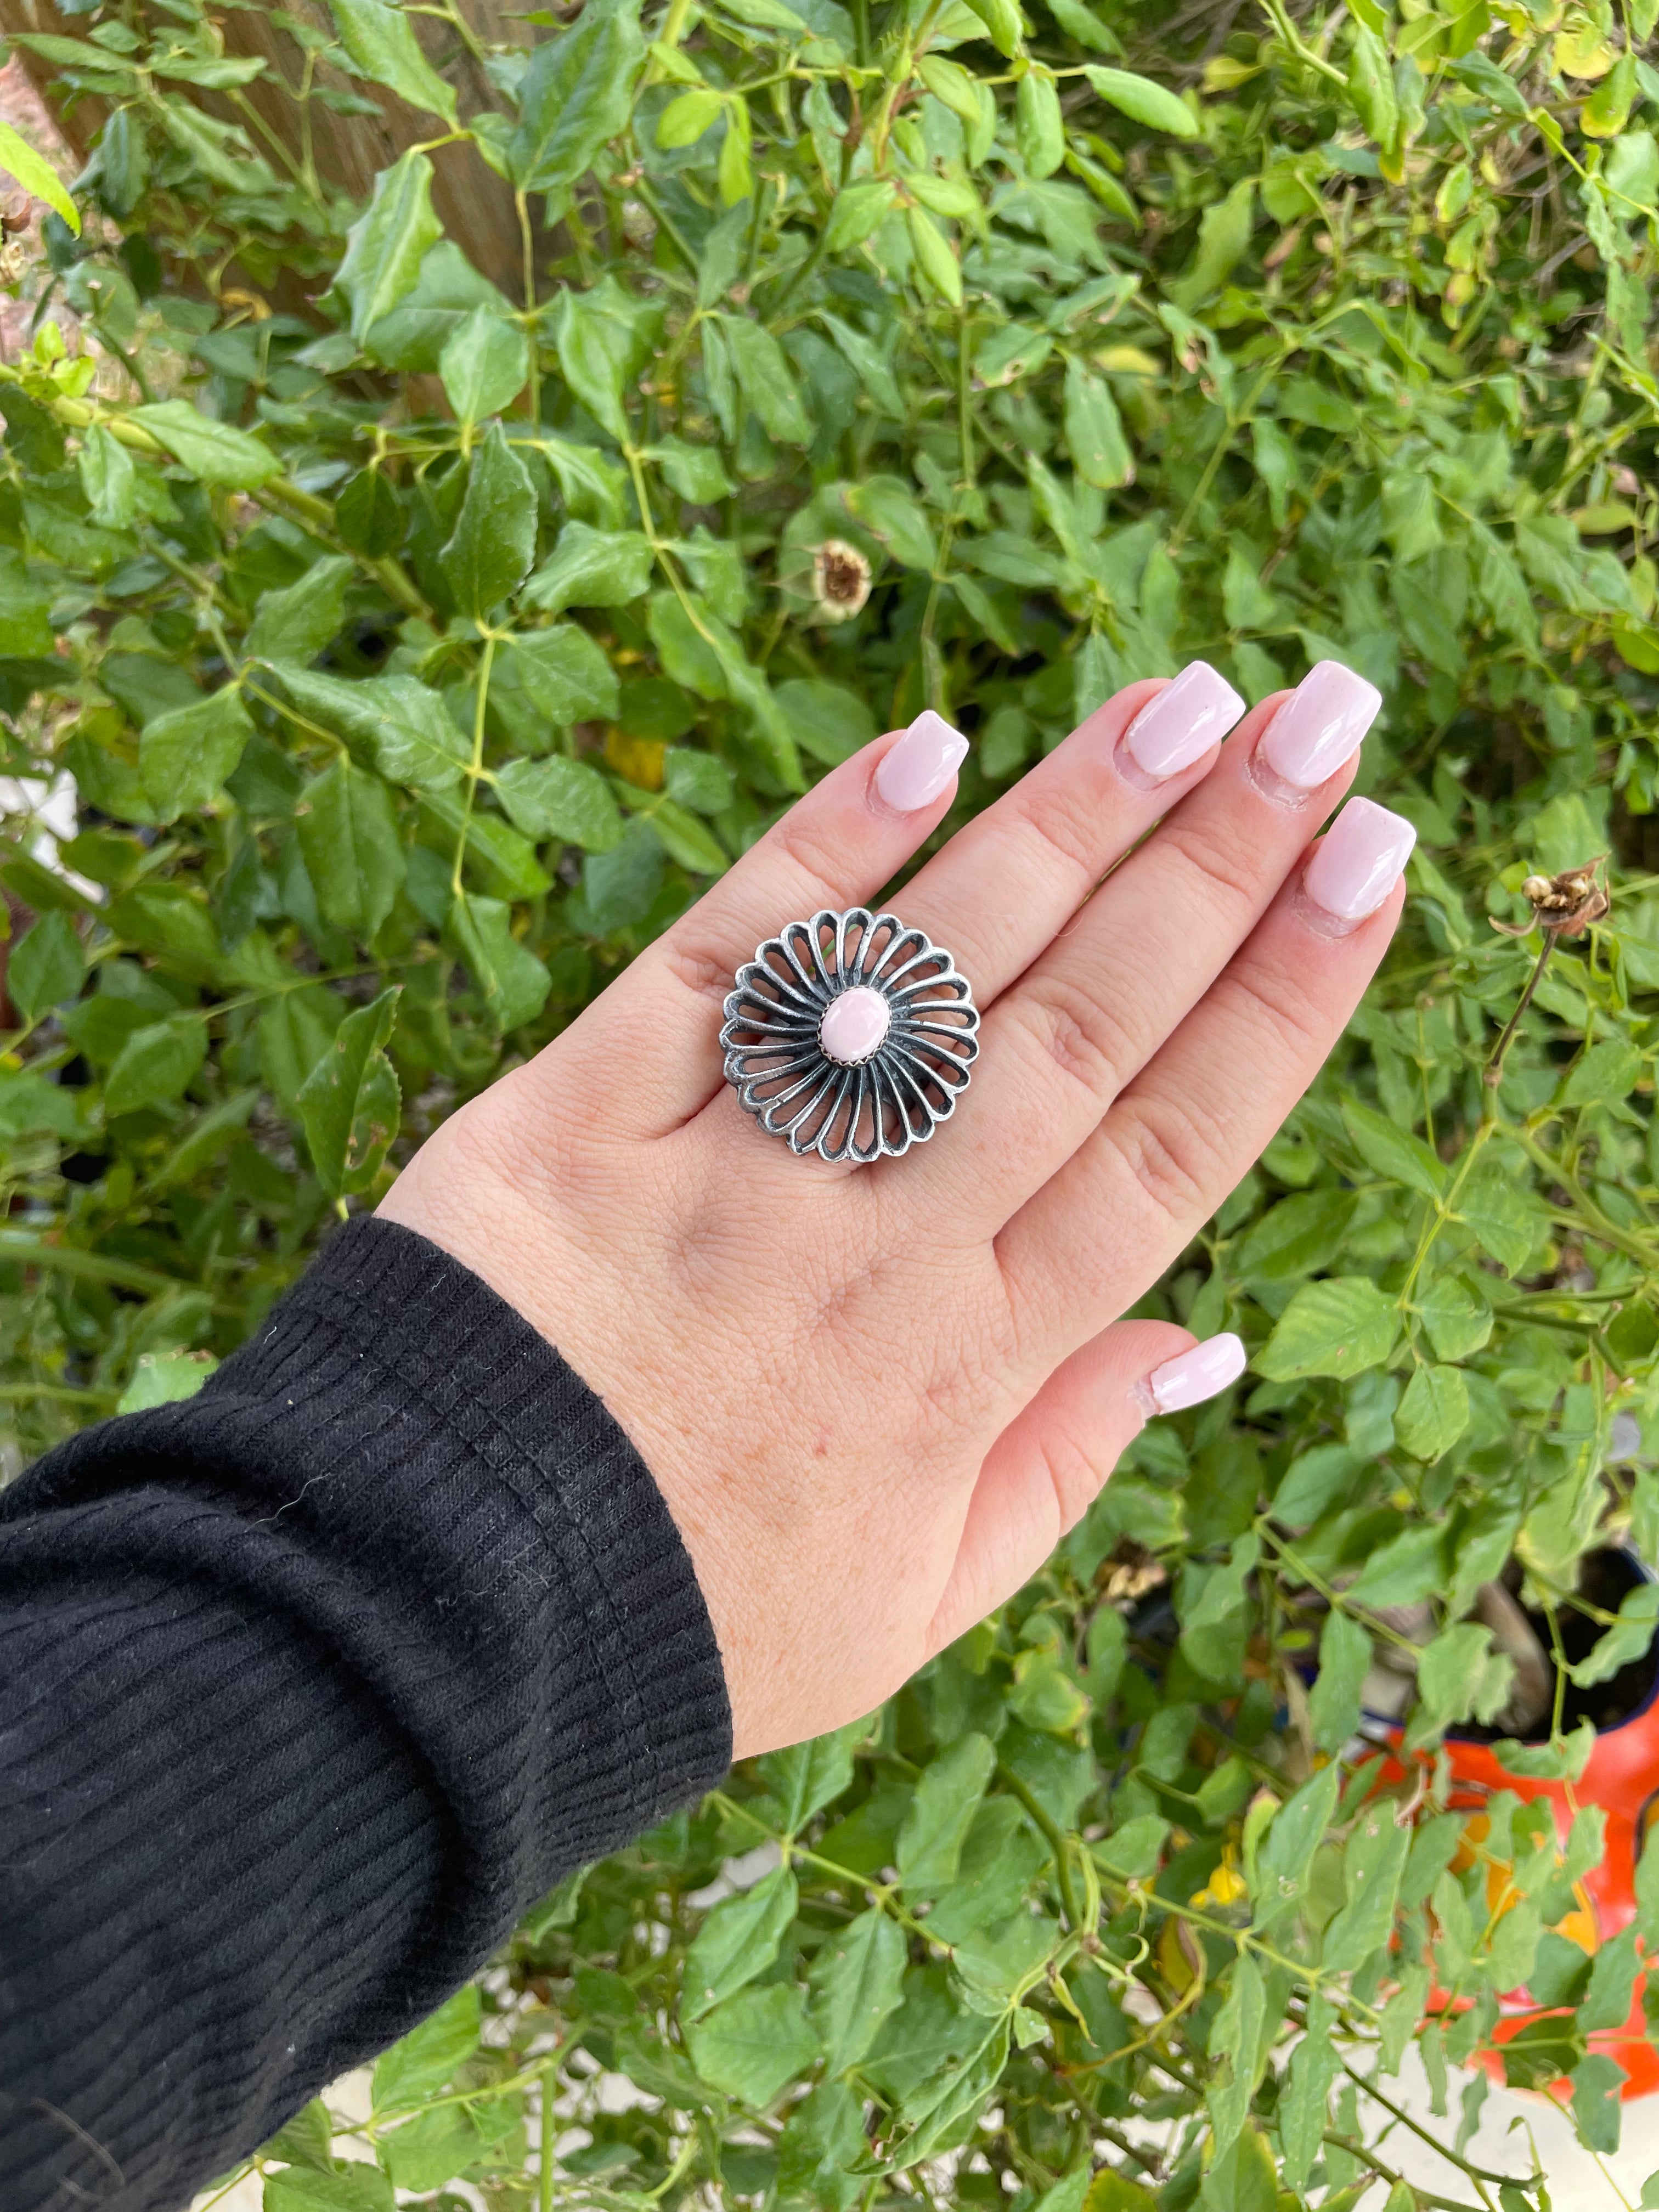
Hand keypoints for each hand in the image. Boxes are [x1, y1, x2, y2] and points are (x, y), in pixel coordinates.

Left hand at [379, 660, 1410, 1756]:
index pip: (1168, 1146)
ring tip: (1180, 701)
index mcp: (968, 1367)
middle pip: (1078, 1024)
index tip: (1369, 867)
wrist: (430, 1627)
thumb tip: (1201, 1339)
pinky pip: (717, 963)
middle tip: (1322, 716)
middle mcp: (871, 1249)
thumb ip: (1059, 1462)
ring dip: (1062, 822)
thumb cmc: (688, 1616)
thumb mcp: (912, 1604)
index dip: (1283, 997)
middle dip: (1217, 862)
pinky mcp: (573, 1114)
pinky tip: (928, 749)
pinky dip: (820, 854)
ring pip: (928, 971)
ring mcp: (724, 1171)